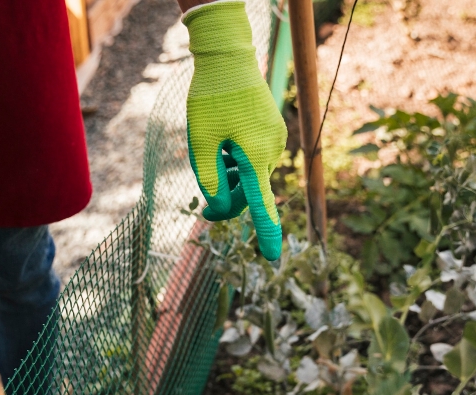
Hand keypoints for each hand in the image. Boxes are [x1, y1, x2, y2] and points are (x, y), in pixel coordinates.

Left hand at [183, 0, 287, 259]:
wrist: (229, 57)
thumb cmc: (210, 98)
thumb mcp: (200, 141)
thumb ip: (208, 178)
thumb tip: (217, 207)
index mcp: (253, 155)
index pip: (260, 203)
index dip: (265, 232)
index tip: (271, 256)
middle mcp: (271, 151)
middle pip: (249, 192)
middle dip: (227, 199)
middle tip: (203, 208)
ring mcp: (275, 140)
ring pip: (250, 176)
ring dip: (230, 177)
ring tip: (212, 151)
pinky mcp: (273, 132)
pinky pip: (254, 159)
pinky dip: (237, 162)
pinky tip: (224, 141)